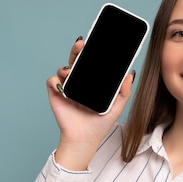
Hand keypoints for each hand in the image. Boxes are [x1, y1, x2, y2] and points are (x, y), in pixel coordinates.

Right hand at [45, 37, 134, 170]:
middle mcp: (78, 82)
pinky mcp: (56, 95)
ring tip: (72, 71)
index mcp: (91, 82)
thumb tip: (130, 74)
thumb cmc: (99, 124)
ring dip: (67, 66)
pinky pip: (52, 81)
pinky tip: (63, 86)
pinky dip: (55, 81)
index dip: (92, 51)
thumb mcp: (116, 107)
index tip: (97, 41)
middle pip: (76, 60)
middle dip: (77, 49)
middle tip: (82, 44)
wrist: (85, 140)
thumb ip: (124, 92)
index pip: (91, 62)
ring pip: (63, 68)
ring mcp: (66, 87)